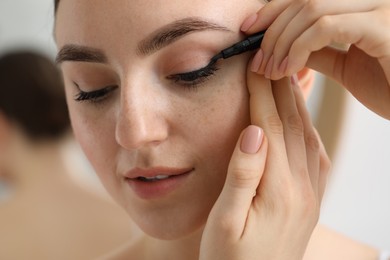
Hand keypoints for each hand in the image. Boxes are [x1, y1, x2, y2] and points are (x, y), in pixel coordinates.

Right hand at [199, 70, 329, 259]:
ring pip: (306, 137)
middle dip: (279, 89)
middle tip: (268, 61)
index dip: (261, 94)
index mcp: (278, 191)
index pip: (270, 127)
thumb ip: (242, 175)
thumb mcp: (224, 221)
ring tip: (284, 79)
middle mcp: (302, 189)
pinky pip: (315, 156)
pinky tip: (299, 120)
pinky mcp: (310, 201)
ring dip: (295, 105)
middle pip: (292, 126)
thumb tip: (253, 131)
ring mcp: (310, 195)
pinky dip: (306, 129)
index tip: (253, 67)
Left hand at [242, 0, 389, 118]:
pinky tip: (288, 70)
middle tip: (257, 61)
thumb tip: (287, 45)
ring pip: (311, 10)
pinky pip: (326, 27)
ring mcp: (380, 7)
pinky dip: (298, 48)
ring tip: (270, 70)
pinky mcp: (383, 25)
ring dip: (281, 42)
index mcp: (360, 5)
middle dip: (272, 30)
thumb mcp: (347, 65)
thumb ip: (319, 50)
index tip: (249, 29)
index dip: (273, 9)